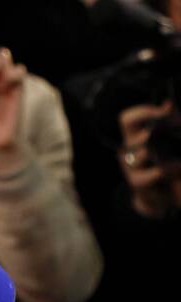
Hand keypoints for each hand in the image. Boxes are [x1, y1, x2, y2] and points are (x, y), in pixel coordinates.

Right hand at [118, 102, 176, 218]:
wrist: (159, 198)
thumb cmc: (165, 165)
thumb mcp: (167, 142)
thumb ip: (169, 122)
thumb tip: (169, 103)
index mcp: (134, 136)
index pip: (127, 119)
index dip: (144, 112)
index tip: (166, 111)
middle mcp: (128, 149)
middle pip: (135, 134)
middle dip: (158, 131)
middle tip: (178, 127)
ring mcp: (130, 166)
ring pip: (145, 152)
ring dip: (167, 153)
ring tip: (180, 159)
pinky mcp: (136, 182)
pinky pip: (156, 171)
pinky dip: (171, 169)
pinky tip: (180, 167)